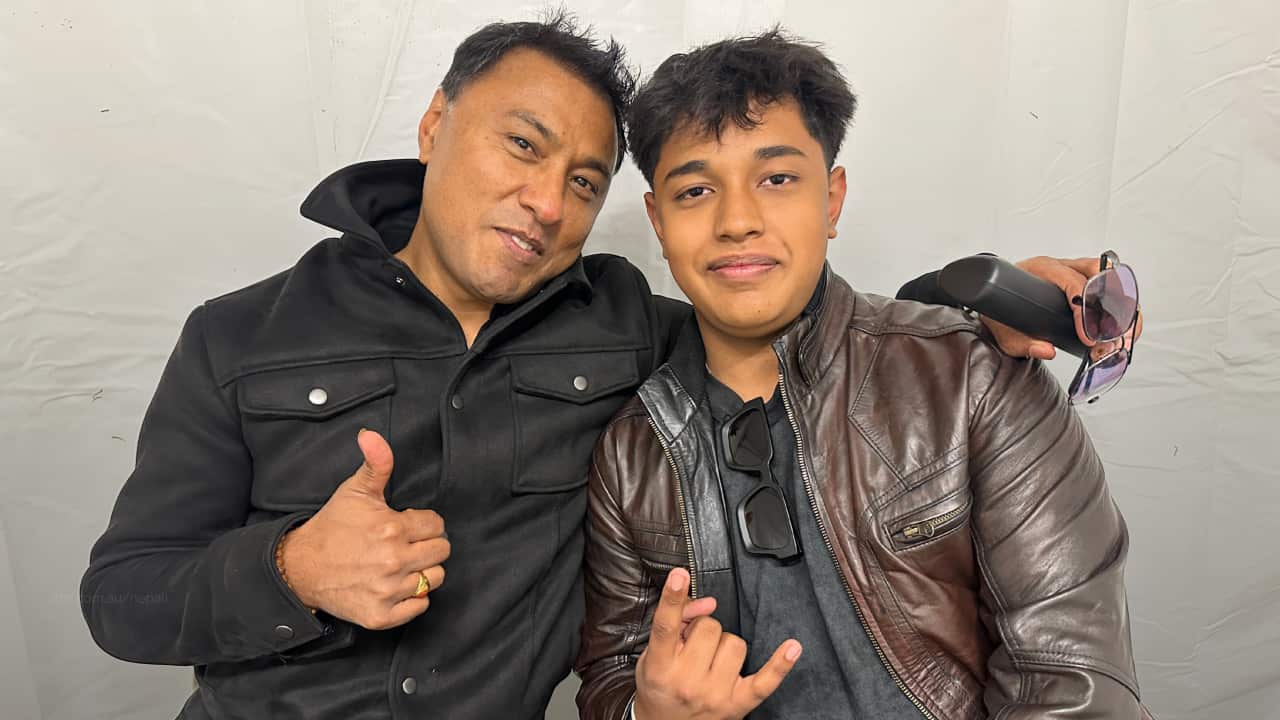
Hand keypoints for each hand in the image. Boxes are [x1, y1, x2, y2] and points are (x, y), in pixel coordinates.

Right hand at [278, 429, 449, 629]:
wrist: (301, 568)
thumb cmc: (332, 527)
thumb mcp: (354, 491)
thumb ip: (375, 463)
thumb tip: (372, 435)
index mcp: (392, 528)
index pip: (437, 525)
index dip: (424, 523)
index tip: (407, 525)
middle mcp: (393, 561)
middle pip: (441, 551)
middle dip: (428, 545)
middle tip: (406, 544)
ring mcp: (388, 590)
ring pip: (435, 578)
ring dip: (423, 571)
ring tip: (402, 563)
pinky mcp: (381, 615)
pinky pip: (420, 606)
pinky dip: (413, 598)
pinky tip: (396, 585)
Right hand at [633, 568, 800, 719]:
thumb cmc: (660, 687)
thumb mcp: (652, 656)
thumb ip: (674, 623)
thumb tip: (707, 603)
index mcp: (660, 667)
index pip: (666, 626)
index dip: (673, 597)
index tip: (680, 575)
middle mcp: (687, 682)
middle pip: (709, 627)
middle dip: (702, 629)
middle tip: (692, 645)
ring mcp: (715, 694)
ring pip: (736, 643)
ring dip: (724, 644)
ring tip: (710, 659)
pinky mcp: (738, 704)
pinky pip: (765, 681)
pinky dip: (780, 665)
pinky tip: (792, 648)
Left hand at [982, 255, 1143, 359]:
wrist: (996, 303)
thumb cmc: (1001, 313)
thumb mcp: (1006, 333)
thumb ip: (1025, 344)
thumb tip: (1047, 351)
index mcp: (1040, 270)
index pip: (1071, 282)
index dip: (1085, 309)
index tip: (1088, 336)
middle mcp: (1060, 266)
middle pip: (1098, 273)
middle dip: (1110, 308)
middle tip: (1111, 339)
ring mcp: (1074, 270)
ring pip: (1109, 277)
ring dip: (1120, 306)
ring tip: (1119, 336)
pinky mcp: (1083, 280)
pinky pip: (1109, 286)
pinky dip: (1119, 306)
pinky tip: (1118, 329)